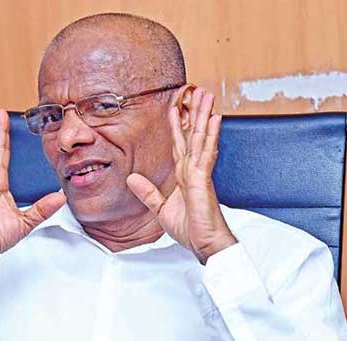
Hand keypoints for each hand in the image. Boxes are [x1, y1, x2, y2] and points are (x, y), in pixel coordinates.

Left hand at [126, 88, 235, 263]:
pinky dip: (209, 136)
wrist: (205, 244)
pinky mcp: (203, 180)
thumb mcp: (161, 210)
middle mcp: (193, 170)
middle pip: (192, 135)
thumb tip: (132, 179)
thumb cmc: (191, 229)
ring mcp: (200, 173)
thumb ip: (148, 193)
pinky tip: (214, 119)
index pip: (180, 145)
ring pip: (200, 138)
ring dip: (203, 115)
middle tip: (198, 91)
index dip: (177, 125)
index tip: (176, 107)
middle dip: (194, 112)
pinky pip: (206, 153)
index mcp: (184, 176)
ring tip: (207, 96)